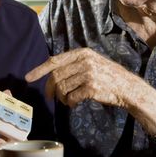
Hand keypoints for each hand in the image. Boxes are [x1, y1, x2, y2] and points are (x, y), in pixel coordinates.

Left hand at [25, 48, 139, 107]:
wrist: (127, 87)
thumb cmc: (107, 76)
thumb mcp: (91, 62)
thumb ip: (73, 64)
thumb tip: (51, 73)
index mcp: (82, 53)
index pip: (54, 61)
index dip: (39, 70)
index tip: (28, 78)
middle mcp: (84, 61)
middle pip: (56, 76)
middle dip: (50, 89)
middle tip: (50, 97)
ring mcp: (88, 74)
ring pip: (62, 88)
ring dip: (62, 98)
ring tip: (69, 100)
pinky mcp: (92, 87)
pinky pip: (71, 98)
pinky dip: (70, 103)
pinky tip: (75, 103)